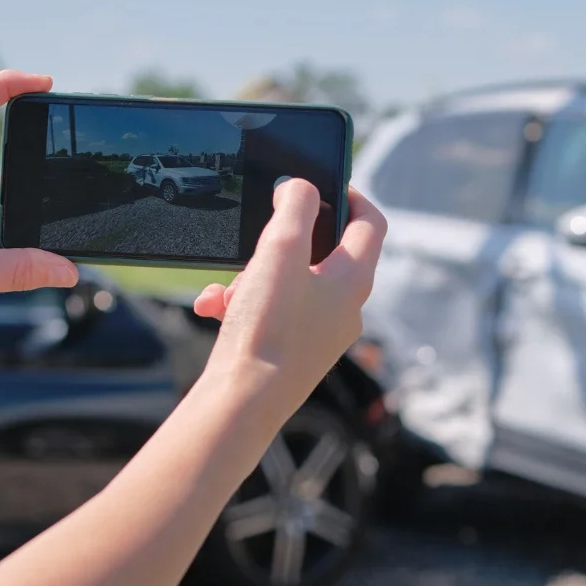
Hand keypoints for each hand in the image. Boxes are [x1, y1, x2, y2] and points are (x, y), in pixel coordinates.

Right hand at [194, 180, 385, 420]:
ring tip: (227, 288)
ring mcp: (321, 333)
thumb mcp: (279, 251)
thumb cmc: (268, 329)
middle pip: (325, 252)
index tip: (323, 182)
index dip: (351, 194)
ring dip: (253, 275)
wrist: (243, 404)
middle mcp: (346, 308)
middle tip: (258, 237)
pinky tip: (213, 308)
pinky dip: (243, 303)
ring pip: (290, 283)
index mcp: (354, 280)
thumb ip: (294, 208)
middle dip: (282, 240)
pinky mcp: (294, 352)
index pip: (372, 223)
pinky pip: (272, 312)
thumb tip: (300, 188)